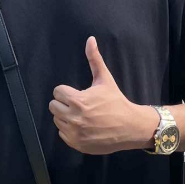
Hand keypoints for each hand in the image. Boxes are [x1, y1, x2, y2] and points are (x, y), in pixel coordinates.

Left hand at [49, 37, 157, 154]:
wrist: (131, 127)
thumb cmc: (116, 101)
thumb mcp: (105, 80)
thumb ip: (94, 59)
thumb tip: (90, 39)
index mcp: (78, 100)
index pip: (57, 92)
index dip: (67, 91)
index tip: (78, 94)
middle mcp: (74, 118)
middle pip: (53, 106)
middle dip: (64, 103)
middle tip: (79, 105)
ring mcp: (75, 133)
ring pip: (57, 120)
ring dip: (66, 116)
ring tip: (82, 115)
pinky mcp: (76, 144)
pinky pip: (62, 134)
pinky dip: (70, 130)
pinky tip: (83, 126)